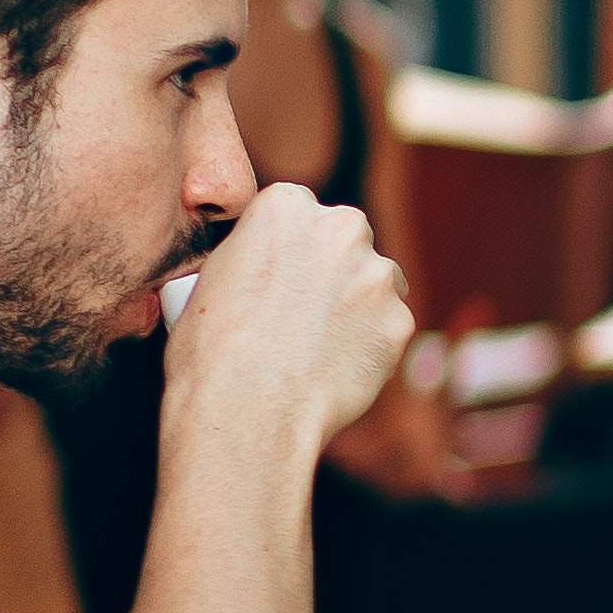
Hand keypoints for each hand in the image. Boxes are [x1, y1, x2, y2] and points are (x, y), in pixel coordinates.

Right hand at [170, 182, 413, 452]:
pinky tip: (335, 369)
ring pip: (375, 282)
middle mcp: (341, 227)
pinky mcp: (400, 321)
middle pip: (345, 238)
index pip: (298, 213)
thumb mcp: (212, 277)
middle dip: (332, 267)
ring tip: (316, 346)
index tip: (279, 276)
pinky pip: (387, 328)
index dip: (289, 249)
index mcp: (286, 206)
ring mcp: (377, 274)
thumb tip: (270, 266)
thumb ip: (255, 253)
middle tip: (303, 311)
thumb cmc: (212, 349)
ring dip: (357, 304)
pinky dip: (369, 345)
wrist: (248, 407)